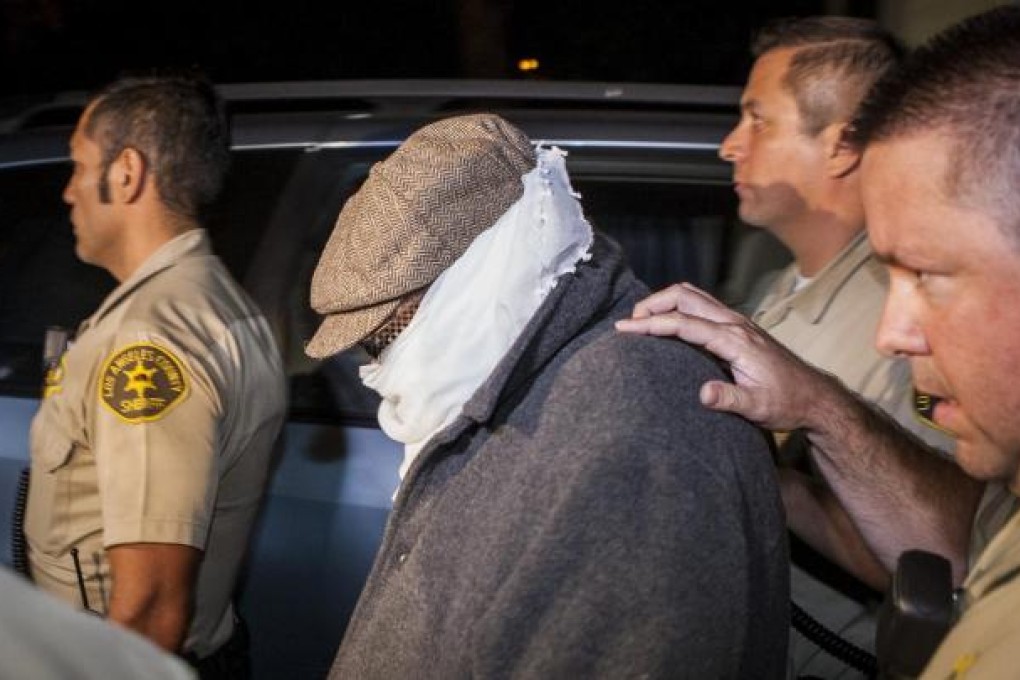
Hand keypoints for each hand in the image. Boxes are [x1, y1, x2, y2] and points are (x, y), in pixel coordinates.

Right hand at [615, 283, 838, 430]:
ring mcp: (737, 322)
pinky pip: (702, 304)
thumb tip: (702, 394)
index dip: (651, 324)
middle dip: (653, 304)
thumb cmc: (787, 404)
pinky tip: (667, 322)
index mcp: (735, 341)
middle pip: (685, 297)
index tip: (624, 329)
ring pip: (693, 295)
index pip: (685, 323)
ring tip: (641, 320)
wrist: (815, 398)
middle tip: (629, 323)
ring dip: (665, 301)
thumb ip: (730, 400)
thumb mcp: (759, 408)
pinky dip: (678, 305)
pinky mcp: (738, 326)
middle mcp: (735, 324)